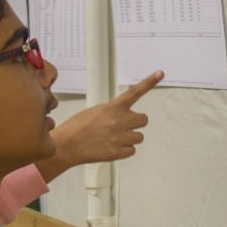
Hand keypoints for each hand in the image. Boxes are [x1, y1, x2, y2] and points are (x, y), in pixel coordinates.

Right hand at [40, 70, 163, 179]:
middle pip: (144, 119)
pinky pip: (131, 150)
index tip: (160, 73)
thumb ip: (112, 111)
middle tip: (123, 125)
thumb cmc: (77, 127)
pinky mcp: (117, 152)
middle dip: (136, 122)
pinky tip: (111, 146)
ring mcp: (119, 137)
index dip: (149, 82)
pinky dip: (124, 150)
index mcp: (112, 108)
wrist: (66, 145)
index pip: (135, 91)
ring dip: (130, 137)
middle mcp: (119, 121)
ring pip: (139, 137)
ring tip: (114, 138)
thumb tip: (122, 116)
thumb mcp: (95, 111)